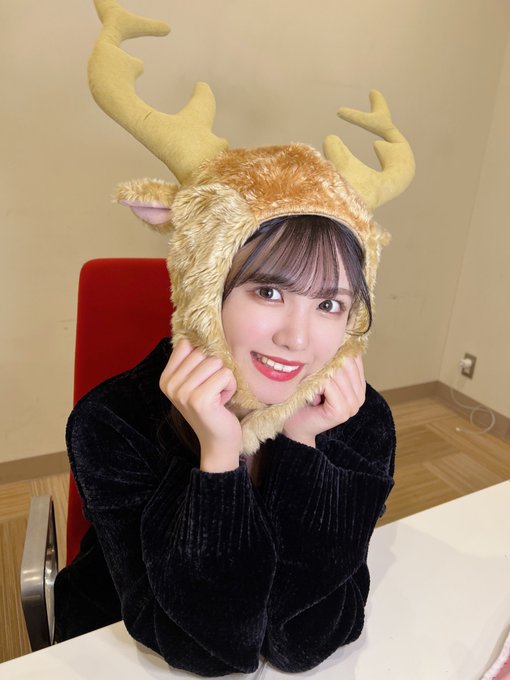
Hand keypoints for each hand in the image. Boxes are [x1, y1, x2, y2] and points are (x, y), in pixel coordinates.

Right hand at [160, 339, 240, 471]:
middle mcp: (170, 385)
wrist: (218, 441)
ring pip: (215, 362)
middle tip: (211, 391)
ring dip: (224, 379)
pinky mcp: (199, 399)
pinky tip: (222, 402)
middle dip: (215, 370)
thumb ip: (191, 361)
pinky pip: (225, 374)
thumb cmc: (211, 408)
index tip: (202, 380)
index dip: (203, 359)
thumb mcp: (194, 383)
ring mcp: (183, 392)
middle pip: (203, 353)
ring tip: (217, 396)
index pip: (187, 346)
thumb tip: (191, 335)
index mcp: (165, 378)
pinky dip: (230, 387)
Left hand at [282, 355, 365, 446]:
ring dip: (319, 373)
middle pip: (346, 363)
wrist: (294, 426)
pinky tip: (308, 390)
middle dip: (326, 363)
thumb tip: (338, 334)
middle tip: (309, 373)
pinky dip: (315, 382)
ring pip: (337, 372)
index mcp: (359, 386)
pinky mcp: (342, 411)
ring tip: (308, 382)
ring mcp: (353, 406)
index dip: (334, 353)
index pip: (353, 357)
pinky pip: (328, 383)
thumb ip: (332, 360)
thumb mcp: (320, 374)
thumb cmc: (303, 398)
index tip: (317, 359)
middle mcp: (360, 396)